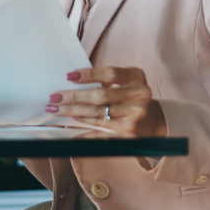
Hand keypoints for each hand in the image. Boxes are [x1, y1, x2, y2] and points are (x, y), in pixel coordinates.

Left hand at [45, 66, 167, 137]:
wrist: (154, 121)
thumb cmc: (131, 97)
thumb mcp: (125, 82)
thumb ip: (105, 81)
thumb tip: (71, 83)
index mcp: (137, 78)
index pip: (110, 74)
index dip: (89, 75)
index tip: (68, 76)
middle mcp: (139, 96)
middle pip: (100, 96)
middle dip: (73, 97)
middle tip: (54, 97)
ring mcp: (136, 117)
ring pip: (97, 114)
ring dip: (73, 112)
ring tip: (57, 109)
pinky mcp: (130, 135)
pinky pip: (102, 135)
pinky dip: (85, 134)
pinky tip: (72, 133)